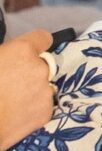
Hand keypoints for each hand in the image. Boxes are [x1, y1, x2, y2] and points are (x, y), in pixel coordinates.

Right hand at [0, 31, 53, 150]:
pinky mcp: (47, 112)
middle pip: (43, 64)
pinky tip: (18, 113)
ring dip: (34, 89)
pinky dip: (34, 107)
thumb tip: (10, 57)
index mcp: (22, 51)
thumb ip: (5, 54)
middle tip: (13, 81)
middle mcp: (40, 68)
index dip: (36, 44)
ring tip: (14, 100)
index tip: (30, 51)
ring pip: (44, 85)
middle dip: (31, 70)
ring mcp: (46, 91)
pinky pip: (44, 104)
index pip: (43, 37)